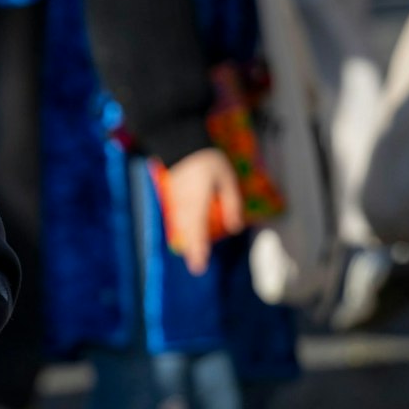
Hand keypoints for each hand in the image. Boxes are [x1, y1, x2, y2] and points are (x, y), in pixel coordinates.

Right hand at [163, 148, 244, 275]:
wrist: (180, 142)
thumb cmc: (206, 159)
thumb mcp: (226, 178)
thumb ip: (231, 202)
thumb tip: (234, 227)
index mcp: (198, 202)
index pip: (198, 230)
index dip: (199, 249)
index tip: (200, 265)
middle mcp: (185, 204)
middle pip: (188, 231)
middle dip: (192, 249)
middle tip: (196, 267)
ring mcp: (177, 199)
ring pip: (181, 224)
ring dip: (187, 240)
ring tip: (191, 254)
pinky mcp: (174, 194)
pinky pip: (178, 215)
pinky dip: (182, 227)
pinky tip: (185, 232)